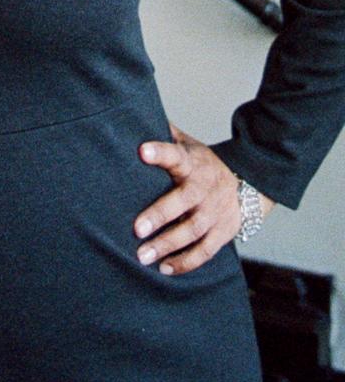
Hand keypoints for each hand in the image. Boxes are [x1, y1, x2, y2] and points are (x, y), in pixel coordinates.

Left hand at [134, 122, 274, 274]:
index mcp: (192, 163)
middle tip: (136, 229)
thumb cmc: (203, 162)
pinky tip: (164, 269)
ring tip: (142, 256)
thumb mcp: (188, 144)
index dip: (159, 152)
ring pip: (192, 231)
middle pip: (182, 202)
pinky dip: (186, 262)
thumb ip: (164, 134)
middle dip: (159, 215)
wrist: (249, 183)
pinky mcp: (224, 232)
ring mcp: (215, 212)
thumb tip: (133, 112)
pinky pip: (205, 251)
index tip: (141, 150)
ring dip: (167, 245)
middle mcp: (203, 188)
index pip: (174, 154)